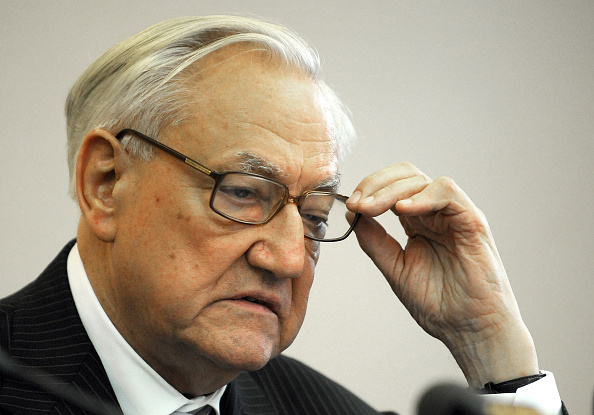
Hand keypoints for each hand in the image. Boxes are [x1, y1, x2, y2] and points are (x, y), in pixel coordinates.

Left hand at [346, 162, 538, 386]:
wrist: (471, 330)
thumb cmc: (440, 304)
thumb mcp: (396, 268)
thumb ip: (375, 241)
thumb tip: (352, 214)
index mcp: (418, 223)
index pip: (392, 187)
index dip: (369, 189)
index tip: (351, 205)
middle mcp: (436, 214)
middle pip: (405, 176)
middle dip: (375, 184)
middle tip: (358, 203)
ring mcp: (454, 215)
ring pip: (422, 180)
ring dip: (391, 190)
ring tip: (372, 208)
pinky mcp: (472, 221)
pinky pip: (447, 192)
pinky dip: (423, 195)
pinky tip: (403, 210)